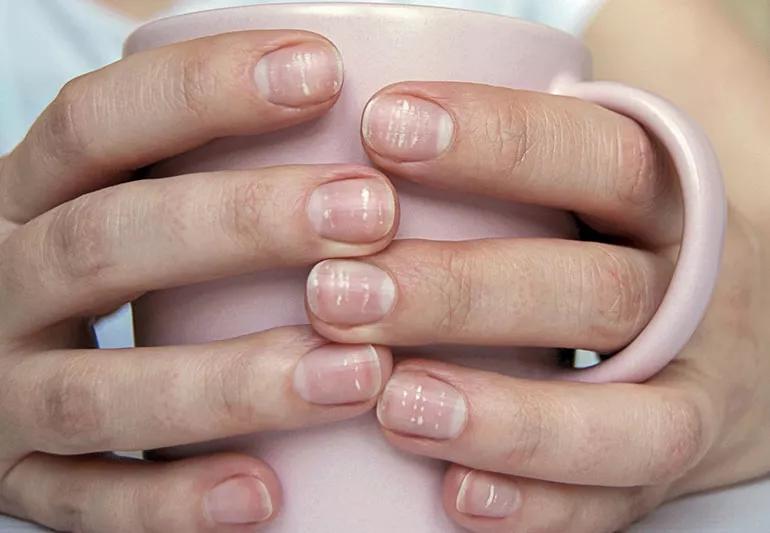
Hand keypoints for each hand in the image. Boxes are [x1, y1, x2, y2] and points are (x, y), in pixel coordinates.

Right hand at [0, 31, 397, 530]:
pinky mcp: (20, 479)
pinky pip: (86, 503)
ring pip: (98, 391)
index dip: (204, 89)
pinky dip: (173, 504)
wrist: (3, 374)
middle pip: (104, 242)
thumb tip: (347, 97)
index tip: (324, 71)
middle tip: (369, 213)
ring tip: (359, 373)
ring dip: (231, 382)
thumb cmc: (106, 263)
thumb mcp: (123, 199)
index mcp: (27, 198)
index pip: (97, 122)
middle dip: (239, 224)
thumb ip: (198, 167)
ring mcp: (2, 392)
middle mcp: (2, 285)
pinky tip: (266, 494)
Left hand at [306, 82, 769, 530]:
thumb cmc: (620, 240)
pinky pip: (618, 502)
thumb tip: (364, 104)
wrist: (738, 336)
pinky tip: (454, 496)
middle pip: (599, 291)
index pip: (600, 154)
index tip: (382, 127)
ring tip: (394, 404)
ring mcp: (690, 393)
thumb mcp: (597, 177)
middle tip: (340, 296)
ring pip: (628, 419)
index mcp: (669, 204)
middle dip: (465, 295)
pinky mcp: (664, 472)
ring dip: (507, 416)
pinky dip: (538, 506)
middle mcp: (690, 297)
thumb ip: (519, 149)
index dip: (498, 139)